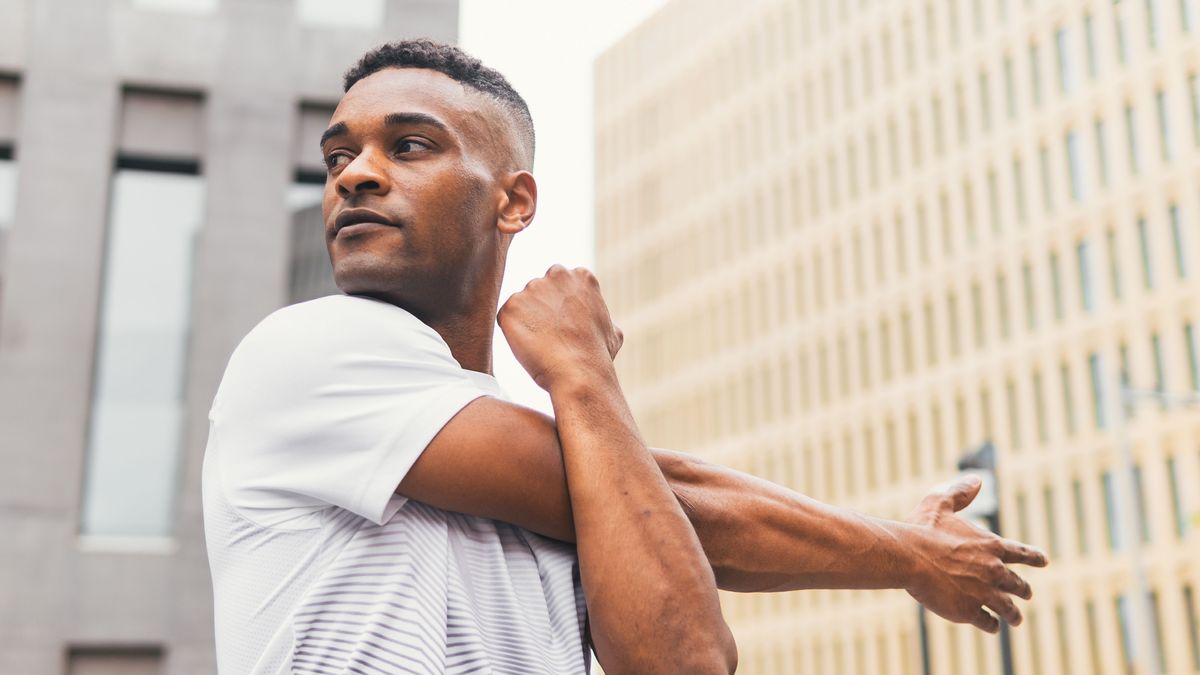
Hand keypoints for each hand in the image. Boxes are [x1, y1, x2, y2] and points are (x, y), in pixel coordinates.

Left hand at [497, 265, 622, 389]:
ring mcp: (532, 289)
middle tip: (550, 334)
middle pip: (541, 289)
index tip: (567, 325)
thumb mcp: (612, 332)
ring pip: (523, 304)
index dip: (563, 307)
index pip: (563, 284)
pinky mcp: (511, 306)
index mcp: (582, 276)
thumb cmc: (597, 356)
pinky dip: (514, 333)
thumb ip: (601, 318)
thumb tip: (605, 324)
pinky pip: (508, 318)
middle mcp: (556, 275)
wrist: (578, 372)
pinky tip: (530, 347)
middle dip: (542, 307)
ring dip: (527, 321)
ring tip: (542, 344)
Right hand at [902, 476, 1048, 632]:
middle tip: (1027, 594)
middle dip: (1023, 590)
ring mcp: (983, 593)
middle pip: (1018, 584)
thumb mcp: (941, 503)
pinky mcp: (969, 611)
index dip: (1035, 557)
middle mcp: (994, 571)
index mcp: (991, 546)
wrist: (908, 557)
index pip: (1022, 553)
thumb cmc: (923, 529)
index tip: (1044, 562)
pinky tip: (992, 626)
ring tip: (1015, 619)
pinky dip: (991, 625)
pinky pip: (988, 622)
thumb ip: (960, 493)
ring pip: (1008, 608)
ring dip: (1013, 614)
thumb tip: (977, 480)